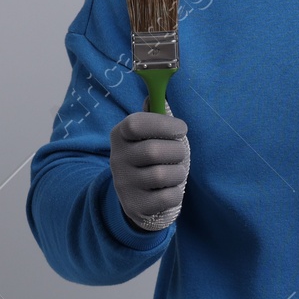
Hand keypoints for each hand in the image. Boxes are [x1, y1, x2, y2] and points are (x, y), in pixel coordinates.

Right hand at [109, 101, 190, 231]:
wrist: (135, 196)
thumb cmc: (149, 158)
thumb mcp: (146, 136)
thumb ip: (153, 116)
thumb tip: (155, 93)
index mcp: (120, 135)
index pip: (136, 123)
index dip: (163, 124)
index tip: (181, 129)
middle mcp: (117, 159)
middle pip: (154, 150)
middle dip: (177, 151)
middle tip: (180, 155)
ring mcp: (124, 184)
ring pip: (162, 175)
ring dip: (178, 173)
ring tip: (175, 173)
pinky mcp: (135, 206)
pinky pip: (167, 197)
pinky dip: (176, 193)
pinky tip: (169, 190)